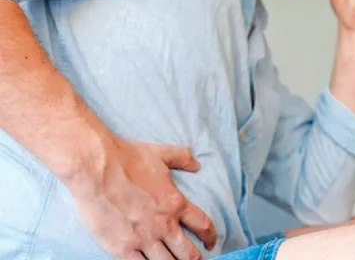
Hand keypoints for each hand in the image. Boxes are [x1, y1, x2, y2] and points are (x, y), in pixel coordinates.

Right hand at [68, 136, 216, 259]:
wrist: (96, 167)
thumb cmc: (127, 157)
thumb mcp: (160, 153)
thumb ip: (182, 158)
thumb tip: (197, 165)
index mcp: (174, 202)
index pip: (202, 225)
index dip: (210, 236)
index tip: (211, 242)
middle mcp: (162, 224)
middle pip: (188, 254)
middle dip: (195, 259)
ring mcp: (142, 239)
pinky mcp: (122, 248)